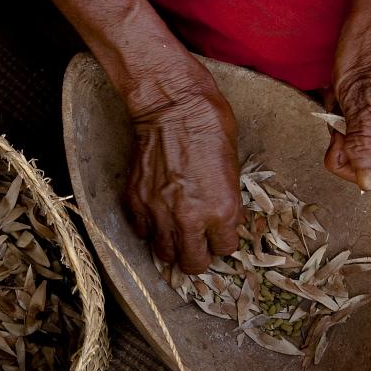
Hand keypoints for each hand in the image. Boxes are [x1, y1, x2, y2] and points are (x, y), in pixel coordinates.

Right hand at [124, 58, 241, 273]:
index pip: (225, 249)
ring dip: (173, 247)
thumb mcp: (234, 168)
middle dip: (199, 258)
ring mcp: (158, 211)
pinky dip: (150, 229)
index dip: (224, 241)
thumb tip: (224, 222)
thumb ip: (228, 202)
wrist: (172, 106)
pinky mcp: (136, 200)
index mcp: (220, 210)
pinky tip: (158, 217)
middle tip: (199, 247)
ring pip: (164, 253)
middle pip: (192, 264)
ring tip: (178, 235)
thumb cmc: (210, 127)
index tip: (221, 234)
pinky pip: (141, 231)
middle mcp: (188, 218)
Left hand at [324, 0, 370, 193]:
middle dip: (354, 152)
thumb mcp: (353, 100)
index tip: (345, 151)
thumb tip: (366, 184)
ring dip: (355, 135)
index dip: (369, 177)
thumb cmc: (366, 47)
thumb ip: (361, 144)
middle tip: (337, 123)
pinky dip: (363, 122)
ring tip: (344, 106)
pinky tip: (354, 101)